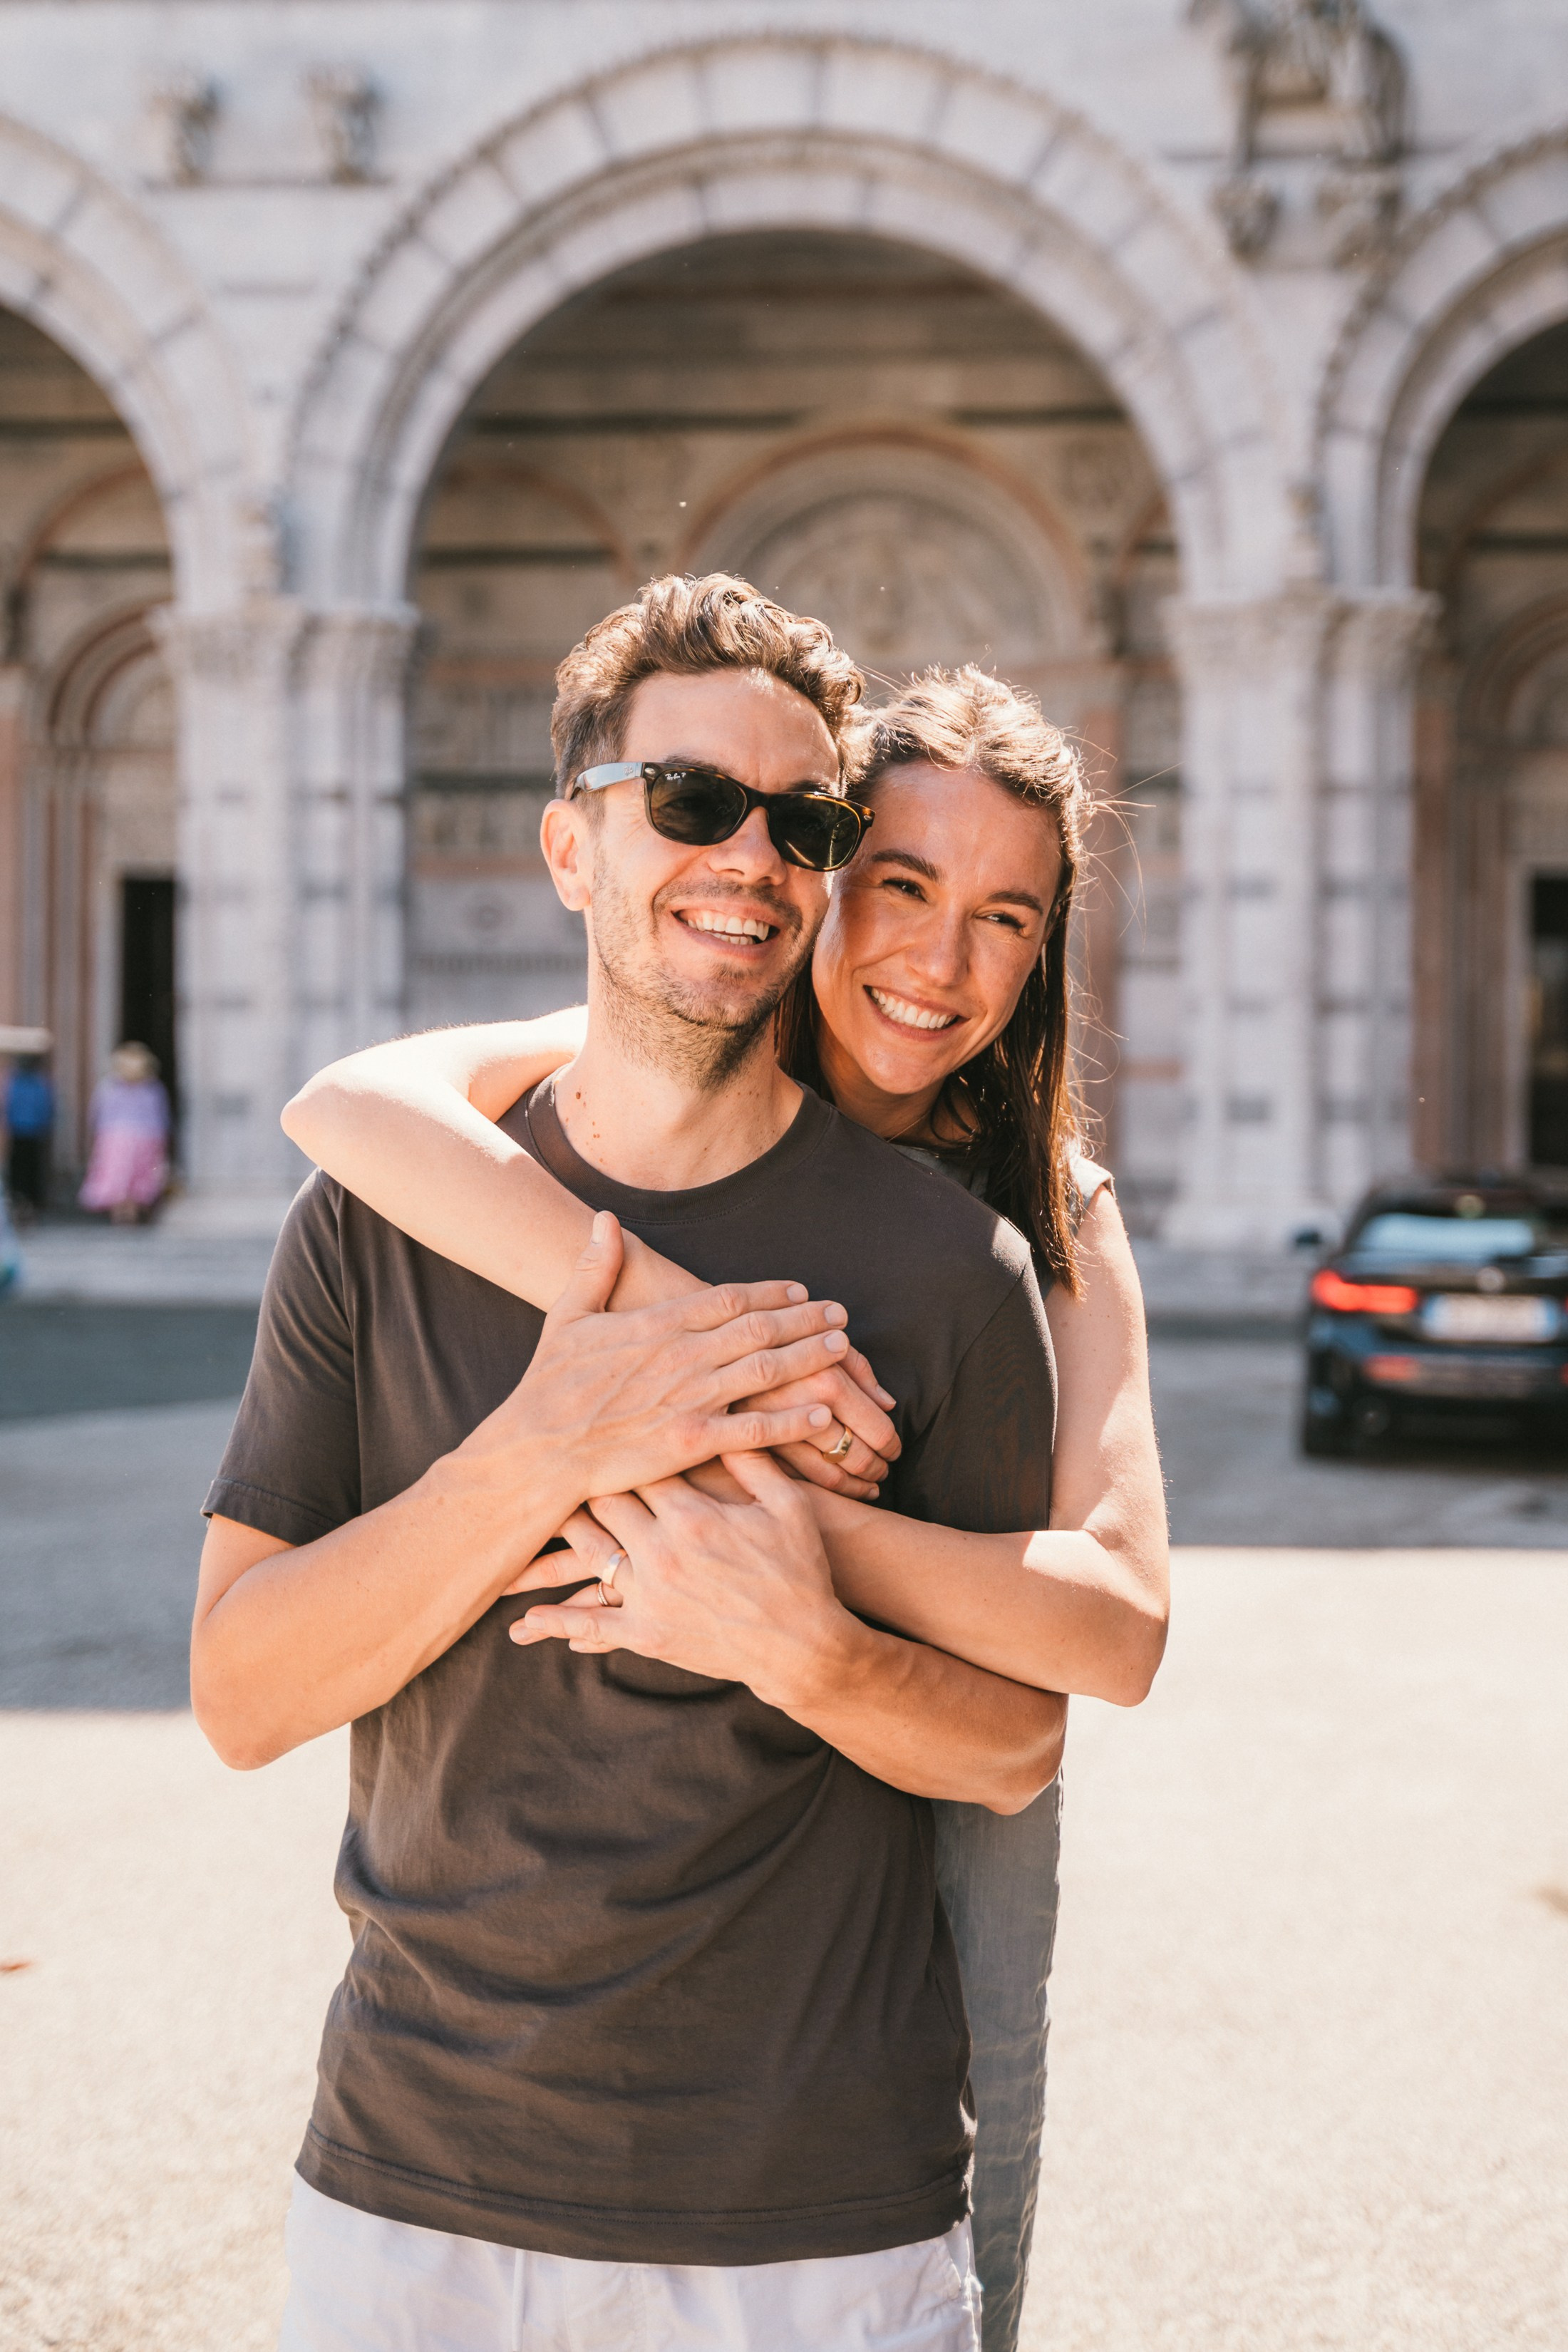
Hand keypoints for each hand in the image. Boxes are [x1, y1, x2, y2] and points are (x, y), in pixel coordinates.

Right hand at [456, 1213, 863, 1511]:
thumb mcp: (568, 1316)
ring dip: (810, 1358)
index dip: (770, 1292)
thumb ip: (594, 1266)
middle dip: (805, 1320)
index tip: (800, 1290)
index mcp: (658, 1325)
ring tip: (844, 1350)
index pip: (728, 1298)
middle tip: (840, 1314)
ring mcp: (689, 1400)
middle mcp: (682, 1357)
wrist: (537, 1449)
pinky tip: (822, 1414)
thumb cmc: (549, 1385)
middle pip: (759, 1330)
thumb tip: (604, 1218)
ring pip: (765, 1373)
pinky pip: (754, 1431)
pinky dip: (791, 1421)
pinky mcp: (691, 1443)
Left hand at [510, 1451, 861, 1709]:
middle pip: (601, 1506)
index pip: (636, 1468)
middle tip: (541, 1470)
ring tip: (511, 1545)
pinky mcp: (649, 1636)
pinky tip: (525, 1625)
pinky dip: (557, 1626)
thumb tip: (725, 1411)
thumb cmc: (800, 1569)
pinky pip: (594, 1628)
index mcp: (691, 1513)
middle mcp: (661, 1551)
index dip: (615, 1451)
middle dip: (574, 1487)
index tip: (594, 1437)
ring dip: (548, 1553)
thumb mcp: (785, 1503)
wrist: (806, 1644)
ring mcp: (651, 1595)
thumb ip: (750, 1457)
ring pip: (587, 1558)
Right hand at [752, 1348, 897, 1496]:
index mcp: (823, 1374)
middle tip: (884, 1468)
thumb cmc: (773, 1339)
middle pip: (854, 1451)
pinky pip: (794, 1477)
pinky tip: (842, 1488)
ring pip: (827, 1472)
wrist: (695, 1348)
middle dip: (875, 1465)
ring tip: (870, 1483)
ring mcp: (770, 1428)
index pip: (875, 1424)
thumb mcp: (820, 1343)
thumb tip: (886, 1404)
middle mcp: (800, 1404)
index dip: (890, 1441)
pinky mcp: (744, 1447)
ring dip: (854, 1481)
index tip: (894, 1447)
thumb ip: (855, 1368)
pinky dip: (826, 1487)